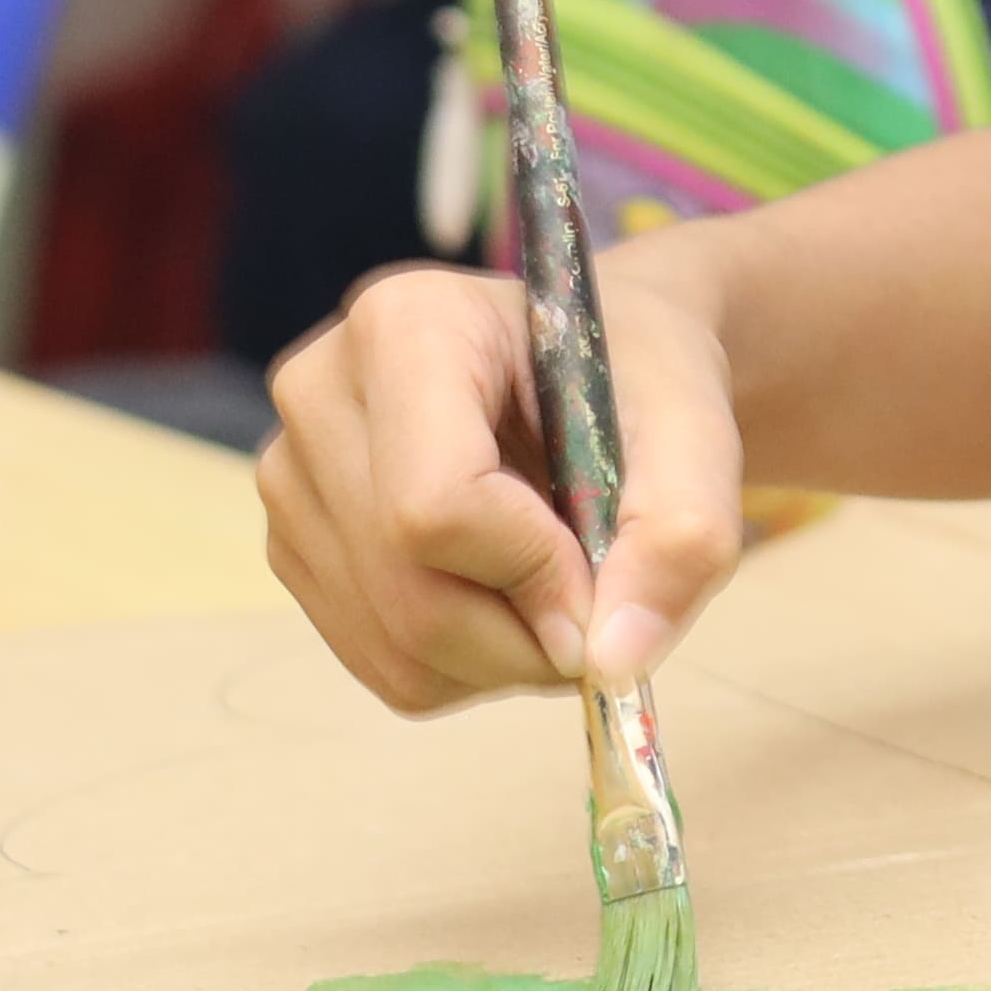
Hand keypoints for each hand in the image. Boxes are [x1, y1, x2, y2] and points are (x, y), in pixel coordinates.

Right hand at [258, 237, 750, 707]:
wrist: (598, 364)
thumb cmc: (640, 381)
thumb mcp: (698, 434)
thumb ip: (683, 537)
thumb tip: (614, 662)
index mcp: (407, 324)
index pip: (436, 506)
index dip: (533, 573)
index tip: (606, 575)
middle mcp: (320, 392)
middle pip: (408, 588)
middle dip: (528, 634)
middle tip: (601, 604)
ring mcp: (292, 474)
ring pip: (395, 644)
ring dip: (505, 656)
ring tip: (558, 581)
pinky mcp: (295, 545)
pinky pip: (381, 665)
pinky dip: (466, 666)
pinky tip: (507, 597)